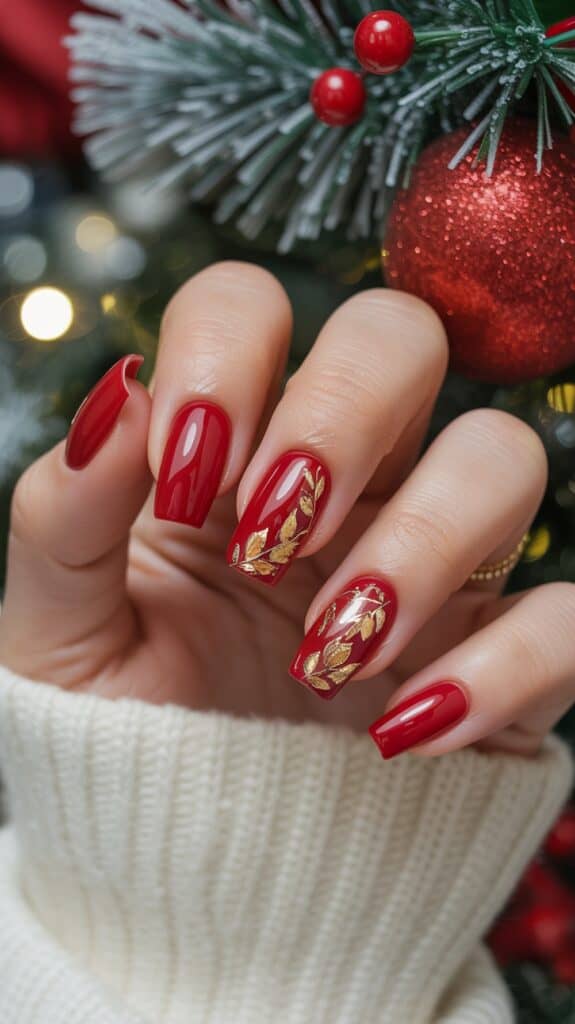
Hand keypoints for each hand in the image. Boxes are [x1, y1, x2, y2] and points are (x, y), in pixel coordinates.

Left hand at [1, 263, 572, 758]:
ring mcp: (433, 557)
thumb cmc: (128, 727)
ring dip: (421, 544)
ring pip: (502, 453)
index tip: (189, 476)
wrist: (193, 855)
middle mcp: (346, 476)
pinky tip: (404, 728)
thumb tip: (118, 397)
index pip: (249, 306)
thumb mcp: (62, 633)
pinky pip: (564, 616)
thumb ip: (66, 515)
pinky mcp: (497, 652)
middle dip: (339, 415)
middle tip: (276, 533)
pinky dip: (502, 667)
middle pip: (401, 334)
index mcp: (231, 447)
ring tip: (328, 651)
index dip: (225, 357)